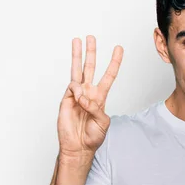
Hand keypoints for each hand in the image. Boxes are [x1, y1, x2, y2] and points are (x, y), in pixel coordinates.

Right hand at [57, 35, 123, 158]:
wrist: (78, 146)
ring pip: (77, 70)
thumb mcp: (103, 122)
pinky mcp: (66, 99)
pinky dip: (77, 91)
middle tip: (91, 37)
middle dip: (91, 52)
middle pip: (90, 67)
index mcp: (100, 97)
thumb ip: (97, 108)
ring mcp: (76, 95)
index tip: (119, 49)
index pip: (109, 75)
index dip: (114, 62)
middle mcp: (88, 93)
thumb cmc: (92, 136)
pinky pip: (72, 87)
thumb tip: (84, 96)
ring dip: (77, 55)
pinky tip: (79, 98)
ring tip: (77, 41)